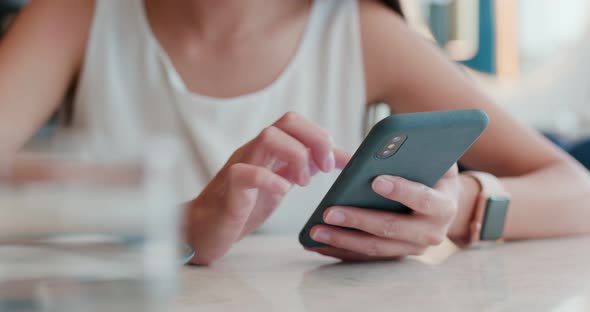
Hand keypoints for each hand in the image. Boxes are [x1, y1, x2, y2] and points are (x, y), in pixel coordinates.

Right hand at [185, 112, 349, 264]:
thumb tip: (340, 158)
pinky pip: (245, 173)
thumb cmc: (244, 205)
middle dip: (314, 140)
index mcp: (267, 149)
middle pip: (286, 121)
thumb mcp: (282, 183)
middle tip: (325, 168)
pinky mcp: (229, 191)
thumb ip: (306, 168)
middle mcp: (254, 151)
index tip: (337, 162)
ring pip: (267, 137)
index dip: (321, 136)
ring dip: (297, 156)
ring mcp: (239, 167)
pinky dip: (269, 179)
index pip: (295, 121)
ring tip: (303, 182)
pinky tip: (282, 191)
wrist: (205, 230)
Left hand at [307, 164, 461, 261]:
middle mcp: (431, 233)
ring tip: (315, 231)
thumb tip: (390, 140)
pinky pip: (365, 257)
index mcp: (444, 206)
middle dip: (358, 220)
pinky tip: (317, 244)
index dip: (400, 190)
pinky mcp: (395, 256)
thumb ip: (420, 150)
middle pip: (391, 229)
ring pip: (374, 248)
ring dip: (342, 240)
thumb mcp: (434, 158)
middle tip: (328, 212)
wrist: (443, 203)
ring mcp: (412, 248)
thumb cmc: (434, 173)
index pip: (422, 199)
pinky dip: (340, 251)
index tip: (375, 181)